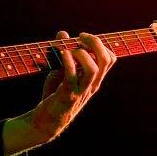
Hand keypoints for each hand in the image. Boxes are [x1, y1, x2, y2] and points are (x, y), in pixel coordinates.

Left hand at [3, 31, 115, 155]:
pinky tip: (61, 54)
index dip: (100, 44)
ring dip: (81, 54)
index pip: (110, 59)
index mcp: (94, 79)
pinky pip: (71, 77)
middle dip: (95, 42)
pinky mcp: (67, 95)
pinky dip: (67, 61)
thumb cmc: (56, 94)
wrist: (46, 121)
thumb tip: (63, 33)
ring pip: (93, 69)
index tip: (83, 38)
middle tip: (81, 37)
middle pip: (106, 60)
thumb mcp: (61, 70)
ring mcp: (80, 91)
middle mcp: (91, 85)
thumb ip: (64, 52)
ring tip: (69, 50)